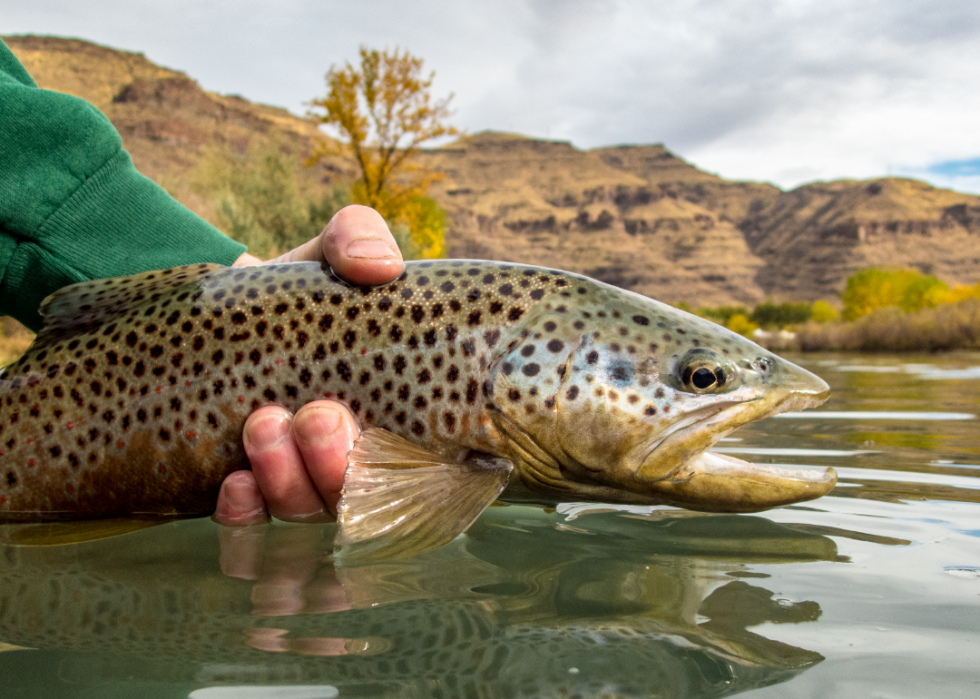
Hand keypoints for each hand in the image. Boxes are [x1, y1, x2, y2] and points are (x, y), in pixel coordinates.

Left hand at [213, 205, 402, 524]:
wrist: (232, 310)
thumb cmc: (304, 287)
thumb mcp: (329, 250)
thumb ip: (357, 237)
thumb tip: (381, 267)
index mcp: (402, 411)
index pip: (432, 467)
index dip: (419, 474)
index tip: (390, 436)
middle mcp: (360, 456)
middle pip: (366, 500)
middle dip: (340, 467)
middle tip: (318, 415)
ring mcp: (306, 480)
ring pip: (310, 514)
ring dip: (290, 483)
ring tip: (263, 424)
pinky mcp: (251, 494)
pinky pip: (252, 528)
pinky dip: (246, 513)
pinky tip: (233, 484)